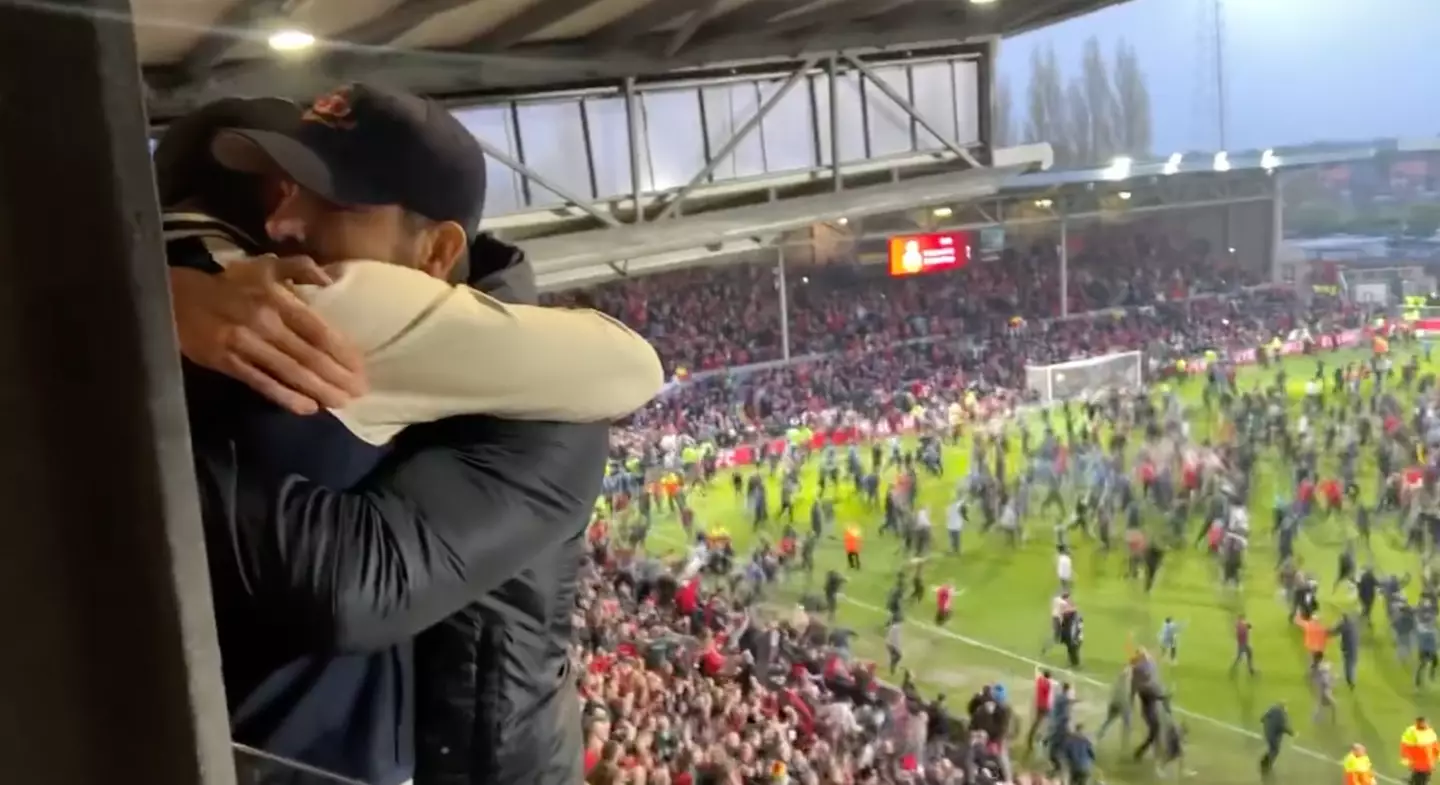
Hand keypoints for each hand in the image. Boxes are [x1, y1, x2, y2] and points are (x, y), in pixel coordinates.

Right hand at [169, 255, 366, 414]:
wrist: (177, 297)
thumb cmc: (229, 283)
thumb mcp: (265, 265)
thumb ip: (300, 267)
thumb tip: (331, 279)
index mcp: (277, 299)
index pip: (318, 330)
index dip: (342, 351)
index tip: (362, 369)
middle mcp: (265, 322)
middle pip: (309, 354)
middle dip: (337, 376)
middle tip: (360, 393)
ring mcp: (245, 344)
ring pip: (290, 371)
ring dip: (318, 390)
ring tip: (341, 403)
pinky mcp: (227, 362)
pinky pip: (262, 383)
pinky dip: (286, 396)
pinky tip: (307, 408)